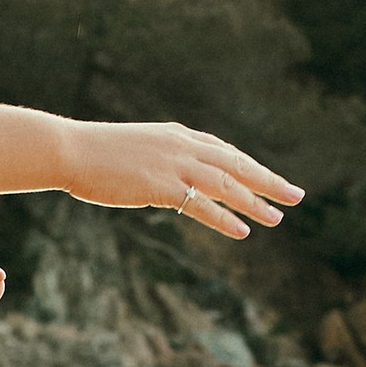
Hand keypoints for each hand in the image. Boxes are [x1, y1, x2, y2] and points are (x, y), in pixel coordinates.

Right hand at [61, 122, 300, 240]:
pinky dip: (225, 217)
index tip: (270, 178)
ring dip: (255, 201)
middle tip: (296, 195)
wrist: (69, 150)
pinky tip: (244, 230)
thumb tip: (167, 178)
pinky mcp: (162, 186)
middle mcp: (182, 146)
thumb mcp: (133, 150)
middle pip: (236, 164)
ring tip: (278, 217)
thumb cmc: (93, 154)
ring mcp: (173, 165)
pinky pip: (202, 205)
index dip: (249, 166)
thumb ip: (157, 160)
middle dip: (268, 180)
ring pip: (226, 184)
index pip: (224, 151)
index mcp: (176, 136)